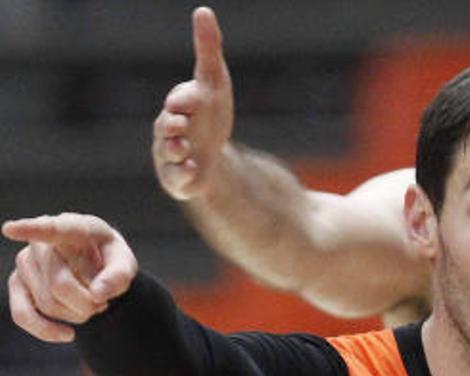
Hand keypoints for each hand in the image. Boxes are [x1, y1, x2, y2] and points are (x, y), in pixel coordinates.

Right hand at [3, 214, 137, 342]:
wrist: (97, 268)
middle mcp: (43, 242)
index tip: (10, 229)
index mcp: (75, 228)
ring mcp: (25, 262)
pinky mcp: (17, 284)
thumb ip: (119, 275)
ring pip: (47, 303)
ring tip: (92, 304)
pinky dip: (47, 330)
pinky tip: (68, 334)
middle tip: (103, 302)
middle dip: (87, 303)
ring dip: (76, 314)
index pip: (54, 229)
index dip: (32, 229)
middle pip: (59, 284)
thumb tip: (97, 293)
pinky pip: (23, 315)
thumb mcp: (125, 264)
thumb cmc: (110, 260)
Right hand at [152, 6, 233, 200]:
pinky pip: (176, 178)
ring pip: (168, 153)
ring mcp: (172, 155)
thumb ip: (208, 49)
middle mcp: (170, 130)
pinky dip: (184, 176)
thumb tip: (203, 11)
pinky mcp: (178, 178)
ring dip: (175, 150)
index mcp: (180, 106)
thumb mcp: (214, 82)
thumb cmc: (210, 113)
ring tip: (185, 150)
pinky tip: (194, 172)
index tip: (183, 101)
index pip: (181, 100)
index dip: (183, 100)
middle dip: (172, 125)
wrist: (213, 152)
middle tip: (178, 124)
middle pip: (167, 127)